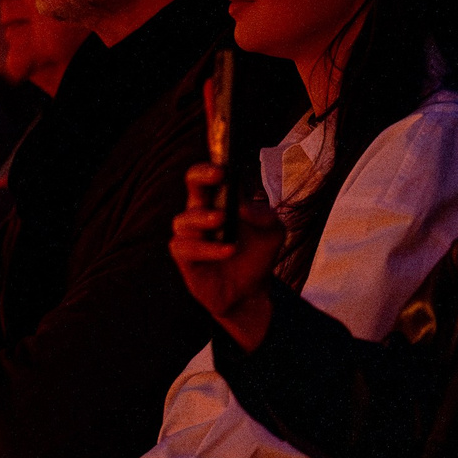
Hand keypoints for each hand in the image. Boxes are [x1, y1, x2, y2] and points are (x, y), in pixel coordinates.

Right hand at [171, 162, 284, 351]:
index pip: (211, 174)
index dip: (213, 164)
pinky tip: (228, 250)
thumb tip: (243, 206)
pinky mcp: (185, 259)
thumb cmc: (257, 255)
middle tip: (218, 175)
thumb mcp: (273, 233)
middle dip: (201, 175)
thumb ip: (265, 216)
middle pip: (192, 184)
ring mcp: (191, 235)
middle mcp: (202, 212)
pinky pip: (185, 247)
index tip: (224, 166)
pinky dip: (207, 248)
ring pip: (184, 219)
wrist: (251, 292)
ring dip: (202, 217)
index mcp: (222, 200)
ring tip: (222, 219)